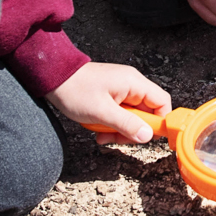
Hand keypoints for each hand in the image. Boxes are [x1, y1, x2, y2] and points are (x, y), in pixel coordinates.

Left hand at [46, 61, 171, 144]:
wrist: (53, 77)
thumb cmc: (75, 90)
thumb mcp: (102, 112)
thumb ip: (127, 125)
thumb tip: (147, 136)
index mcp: (133, 83)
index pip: (162, 102)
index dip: (159, 121)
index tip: (148, 136)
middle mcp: (131, 85)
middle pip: (146, 112)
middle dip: (133, 129)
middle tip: (117, 137)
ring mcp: (121, 90)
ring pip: (132, 116)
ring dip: (119, 129)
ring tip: (102, 134)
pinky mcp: (111, 95)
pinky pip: (119, 114)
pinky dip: (111, 124)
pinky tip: (98, 129)